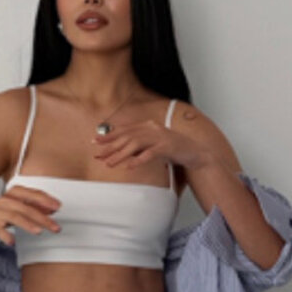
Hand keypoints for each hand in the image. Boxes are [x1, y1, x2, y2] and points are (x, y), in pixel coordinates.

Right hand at [0, 186, 61, 248]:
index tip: (58, 207)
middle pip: (26, 208)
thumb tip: (54, 209)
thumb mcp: (19, 207)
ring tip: (39, 231)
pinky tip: (13, 242)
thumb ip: (35, 207)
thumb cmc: (2, 212)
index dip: (46, 200)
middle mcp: (6, 201)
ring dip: (27, 224)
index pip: (32, 194)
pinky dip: (6, 236)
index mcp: (14, 193)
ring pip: (14, 217)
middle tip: (55, 226)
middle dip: (42, 217)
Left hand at [89, 115, 212, 175]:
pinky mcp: (167, 147)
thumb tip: (120, 152)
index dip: (109, 135)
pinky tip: (130, 166)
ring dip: (121, 154)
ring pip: (136, 144)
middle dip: (111, 146)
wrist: (195, 152)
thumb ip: (138, 146)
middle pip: (127, 137)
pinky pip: (150, 153)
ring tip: (109, 163)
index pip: (124, 130)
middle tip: (98, 155)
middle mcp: (152, 129)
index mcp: (148, 126)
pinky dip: (139, 160)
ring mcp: (160, 137)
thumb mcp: (153, 145)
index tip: (95, 141)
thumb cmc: (173, 150)